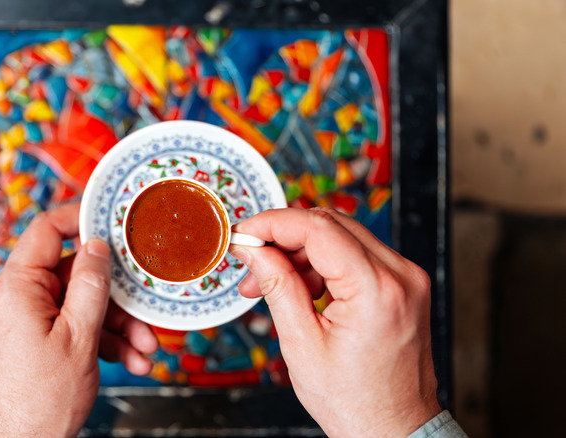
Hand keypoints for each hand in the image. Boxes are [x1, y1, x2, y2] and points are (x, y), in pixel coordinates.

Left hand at [0, 203, 158, 436]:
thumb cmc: (39, 400)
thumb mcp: (79, 336)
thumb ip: (91, 285)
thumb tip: (98, 246)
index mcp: (18, 287)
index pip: (46, 230)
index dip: (80, 218)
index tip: (111, 217)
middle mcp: (18, 298)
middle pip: (75, 275)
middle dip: (116, 296)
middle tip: (145, 309)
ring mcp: (27, 320)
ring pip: (80, 305)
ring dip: (117, 325)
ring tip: (145, 348)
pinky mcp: (36, 340)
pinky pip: (73, 327)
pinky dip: (102, 341)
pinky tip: (130, 360)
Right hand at [229, 208, 440, 437]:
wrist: (395, 431)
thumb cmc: (354, 402)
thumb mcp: (301, 345)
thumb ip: (277, 286)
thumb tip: (254, 250)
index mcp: (377, 290)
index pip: (318, 229)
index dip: (273, 224)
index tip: (243, 233)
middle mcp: (400, 275)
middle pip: (331, 225)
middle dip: (284, 237)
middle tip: (251, 260)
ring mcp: (407, 278)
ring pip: (343, 236)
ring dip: (301, 251)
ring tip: (270, 283)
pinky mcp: (404, 285)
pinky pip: (357, 255)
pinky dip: (324, 263)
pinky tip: (301, 288)